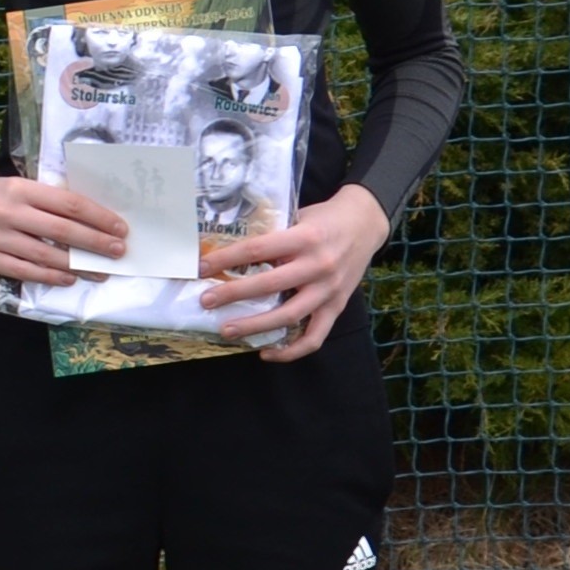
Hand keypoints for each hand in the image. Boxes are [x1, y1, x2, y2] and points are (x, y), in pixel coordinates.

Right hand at [0, 171, 133, 286]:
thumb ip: (51, 200)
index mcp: (22, 189)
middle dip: (94, 243)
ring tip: (100, 271)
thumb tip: (93, 220)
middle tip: (117, 251)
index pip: (68, 204)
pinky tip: (69, 278)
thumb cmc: (0, 195)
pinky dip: (50, 276)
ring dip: (77, 265)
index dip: (98, 217)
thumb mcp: (23, 186)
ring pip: (45, 255)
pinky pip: (25, 272)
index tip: (119, 228)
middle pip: (61, 230)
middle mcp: (9, 212)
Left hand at [198, 188, 389, 361]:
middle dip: (233, 294)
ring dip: (255, 326)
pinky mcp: (337, 307)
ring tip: (227, 330)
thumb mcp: (298, 217)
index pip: (258, 250)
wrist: (367, 223)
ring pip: (289, 316)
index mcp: (305, 238)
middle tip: (206, 302)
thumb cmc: (325, 218)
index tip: (202, 267)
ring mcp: (329, 290)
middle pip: (269, 285)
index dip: (227, 259)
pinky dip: (291, 351)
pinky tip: (266, 352)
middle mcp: (318, 265)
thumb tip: (231, 252)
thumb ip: (274, 235)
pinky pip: (314, 337)